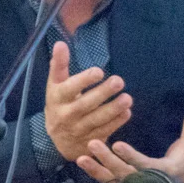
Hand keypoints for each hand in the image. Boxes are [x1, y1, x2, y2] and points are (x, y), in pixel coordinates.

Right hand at [43, 41, 131, 161]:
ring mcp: (78, 129)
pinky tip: (127, 112)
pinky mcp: (91, 139)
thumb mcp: (56, 85)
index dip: (83, 80)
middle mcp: (66, 115)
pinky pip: (105, 130)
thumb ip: (59, 65)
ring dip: (113, 109)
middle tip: (119, 81)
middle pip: (85, 104)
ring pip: (97, 119)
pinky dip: (117, 122)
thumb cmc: (61, 103)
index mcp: (57, 98)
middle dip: (103, 93)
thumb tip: (60, 43)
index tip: (99, 71)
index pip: (69, 88)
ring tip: (128, 98)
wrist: (60, 139)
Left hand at [76, 98, 183, 182]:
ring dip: (97, 169)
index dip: (131, 156)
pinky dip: (96, 174)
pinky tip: (83, 162)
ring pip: (113, 180)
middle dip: (107, 160)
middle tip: (93, 143)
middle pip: (124, 173)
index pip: (145, 165)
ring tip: (81, 157)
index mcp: (165, 172)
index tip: (117, 145)